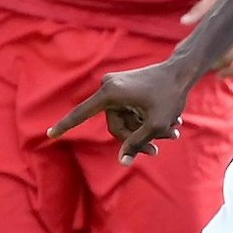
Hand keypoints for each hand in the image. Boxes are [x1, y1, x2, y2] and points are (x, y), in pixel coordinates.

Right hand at [49, 61, 189, 163]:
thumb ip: (137, 143)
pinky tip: (170, 122)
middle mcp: (108, 87)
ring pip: (125, 120)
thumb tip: (122, 161)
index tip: (49, 134)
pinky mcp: (124, 88)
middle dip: (137, 138)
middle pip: (115, 126)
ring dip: (146, 130)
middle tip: (159, 148)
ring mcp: (116, 87)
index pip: (81, 114)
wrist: (182, 71)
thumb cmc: (170, 96)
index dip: (65, 126)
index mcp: (110, 93)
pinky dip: (146, 119)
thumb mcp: (155, 124)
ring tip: (173, 132)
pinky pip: (129, 111)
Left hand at [184, 0, 232, 76]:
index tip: (184, 52)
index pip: (215, 43)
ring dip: (226, 71)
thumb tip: (183, 21)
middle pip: (227, 58)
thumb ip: (203, 7)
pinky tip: (227, 69)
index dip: (199, 50)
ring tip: (214, 73)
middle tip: (195, 64)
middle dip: (210, 63)